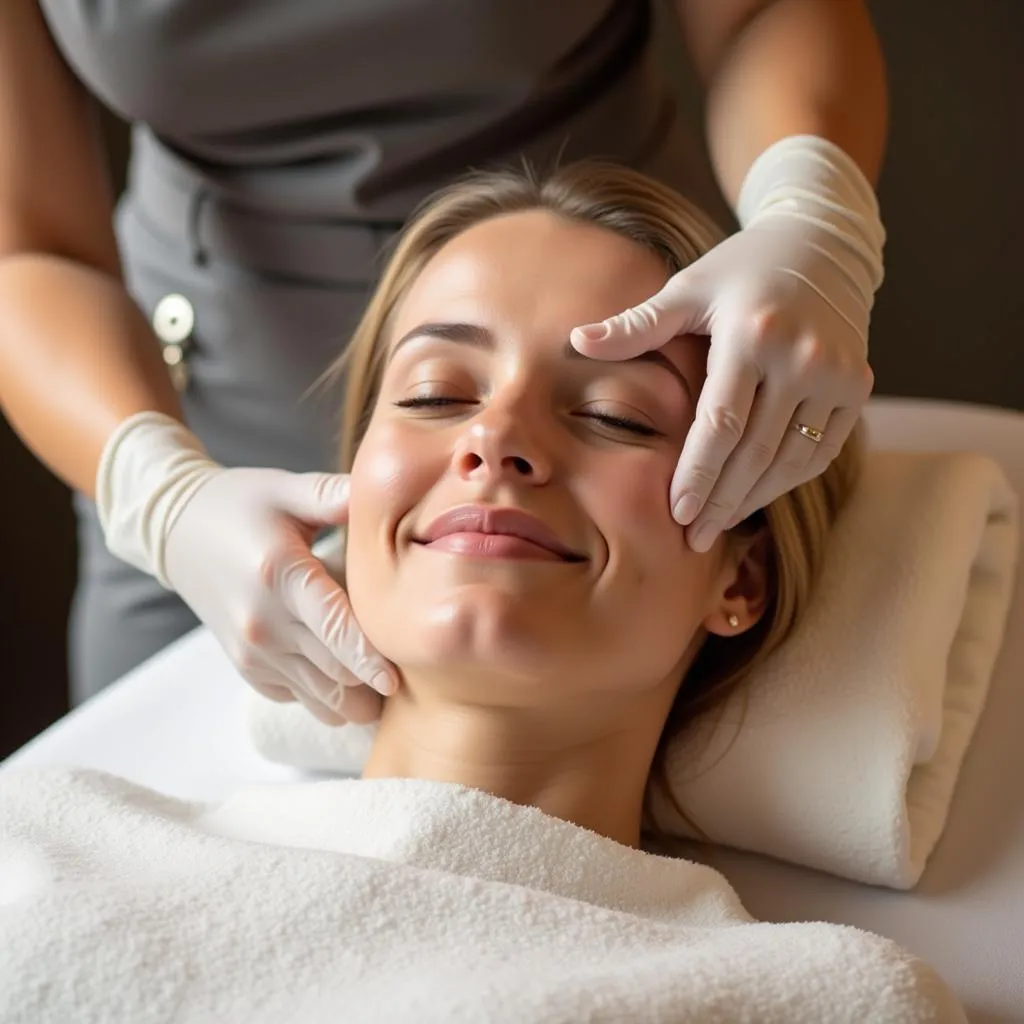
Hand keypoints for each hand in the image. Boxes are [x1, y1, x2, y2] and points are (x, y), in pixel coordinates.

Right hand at [96, 414, 398, 724]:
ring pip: (318, 697)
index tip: (400, 678)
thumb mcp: (287, 489)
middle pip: (336, 673)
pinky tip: (347, 677)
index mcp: (281, 575)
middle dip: (374, 681)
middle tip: (410, 673)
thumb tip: (393, 489)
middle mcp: (263, 623)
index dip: (371, 659)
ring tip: (385, 687)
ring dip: (355, 700)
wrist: (177, 530)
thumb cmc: (241, 504)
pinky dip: (326, 696)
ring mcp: (251, 651)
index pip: (335, 629)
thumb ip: (337, 495)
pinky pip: (296, 698)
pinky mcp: (246, 667)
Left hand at [571, 136, 883, 552]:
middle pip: (756, 452)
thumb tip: (576, 341)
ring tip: (718, 526)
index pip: (721, 424)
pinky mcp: (857, 387)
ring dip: (754, 499)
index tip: (677, 514)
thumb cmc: (742, 268)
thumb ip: (636, 324)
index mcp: (754, 334)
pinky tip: (756, 498)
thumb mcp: (688, 287)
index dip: (698, 474)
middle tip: (693, 539)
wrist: (824, 242)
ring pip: (791, 460)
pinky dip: (787, 480)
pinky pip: (820, 450)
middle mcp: (802, 358)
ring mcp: (837, 376)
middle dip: (722, 501)